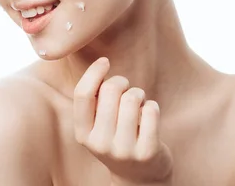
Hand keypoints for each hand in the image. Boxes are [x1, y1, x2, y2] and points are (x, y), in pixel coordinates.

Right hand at [73, 57, 173, 184]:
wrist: (140, 178)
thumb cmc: (117, 138)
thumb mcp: (97, 125)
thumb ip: (95, 100)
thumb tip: (100, 64)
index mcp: (83, 134)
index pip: (83, 95)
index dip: (94, 73)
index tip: (104, 61)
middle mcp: (100, 143)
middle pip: (111, 90)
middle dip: (122, 83)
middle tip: (127, 90)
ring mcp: (124, 150)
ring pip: (133, 98)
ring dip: (139, 95)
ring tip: (139, 107)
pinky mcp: (147, 151)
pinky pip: (152, 110)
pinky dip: (152, 106)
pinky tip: (149, 117)